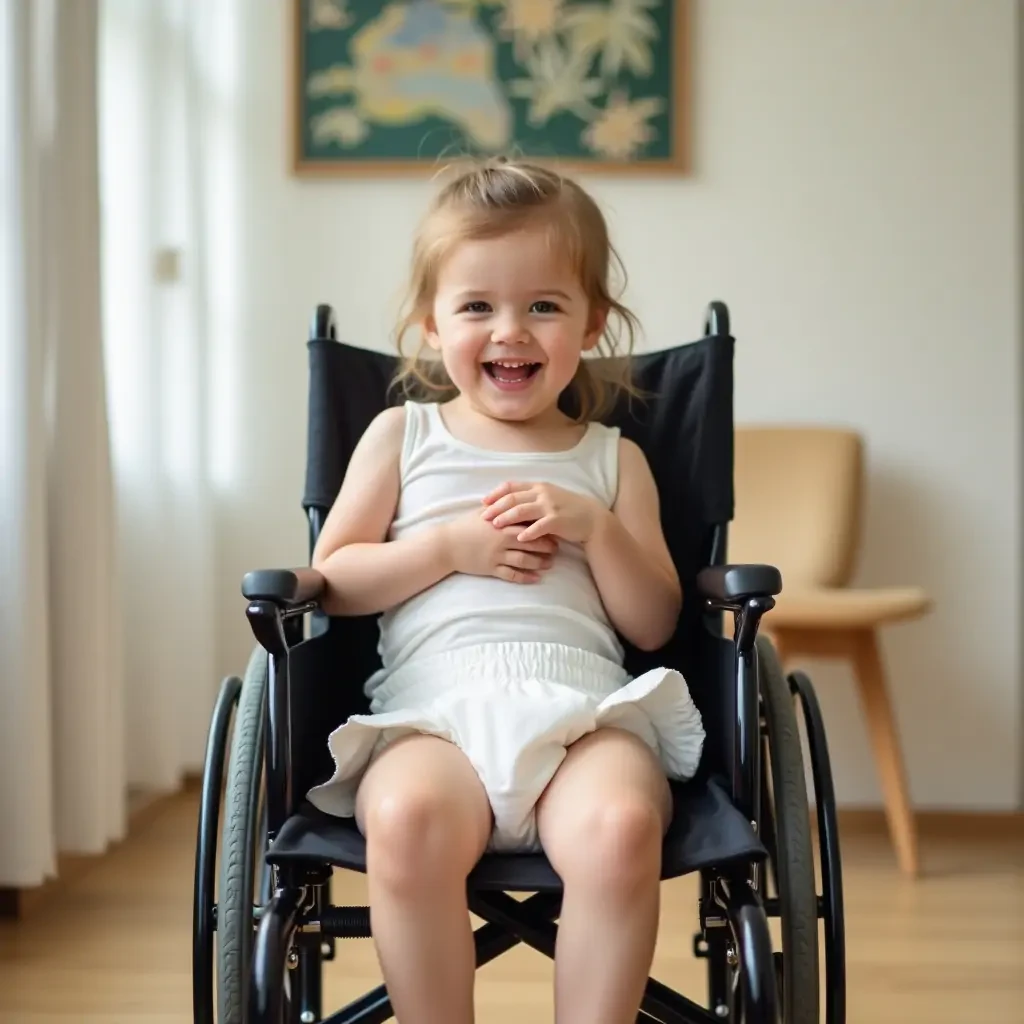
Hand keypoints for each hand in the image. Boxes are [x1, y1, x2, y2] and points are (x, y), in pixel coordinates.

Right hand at [439, 507, 558, 583]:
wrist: (446, 545)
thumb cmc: (465, 526)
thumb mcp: (483, 513)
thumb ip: (501, 508)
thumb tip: (516, 501)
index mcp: (501, 523)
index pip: (528, 524)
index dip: (543, 527)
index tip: (554, 528)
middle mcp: (501, 540)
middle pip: (530, 542)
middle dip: (547, 546)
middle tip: (558, 548)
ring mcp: (497, 555)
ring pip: (524, 560)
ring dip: (539, 562)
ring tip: (550, 563)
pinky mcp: (491, 569)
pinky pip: (512, 575)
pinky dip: (525, 577)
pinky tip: (536, 578)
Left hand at [480, 480, 606, 544]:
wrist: (591, 518)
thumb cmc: (567, 509)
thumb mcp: (548, 498)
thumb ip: (531, 498)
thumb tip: (508, 503)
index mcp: (538, 487)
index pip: (512, 486)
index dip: (496, 494)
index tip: (484, 502)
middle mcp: (542, 494)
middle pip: (513, 498)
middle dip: (496, 507)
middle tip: (484, 516)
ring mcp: (550, 506)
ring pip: (523, 510)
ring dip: (507, 518)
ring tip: (495, 525)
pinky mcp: (558, 520)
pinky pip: (540, 526)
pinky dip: (528, 532)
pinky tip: (519, 538)